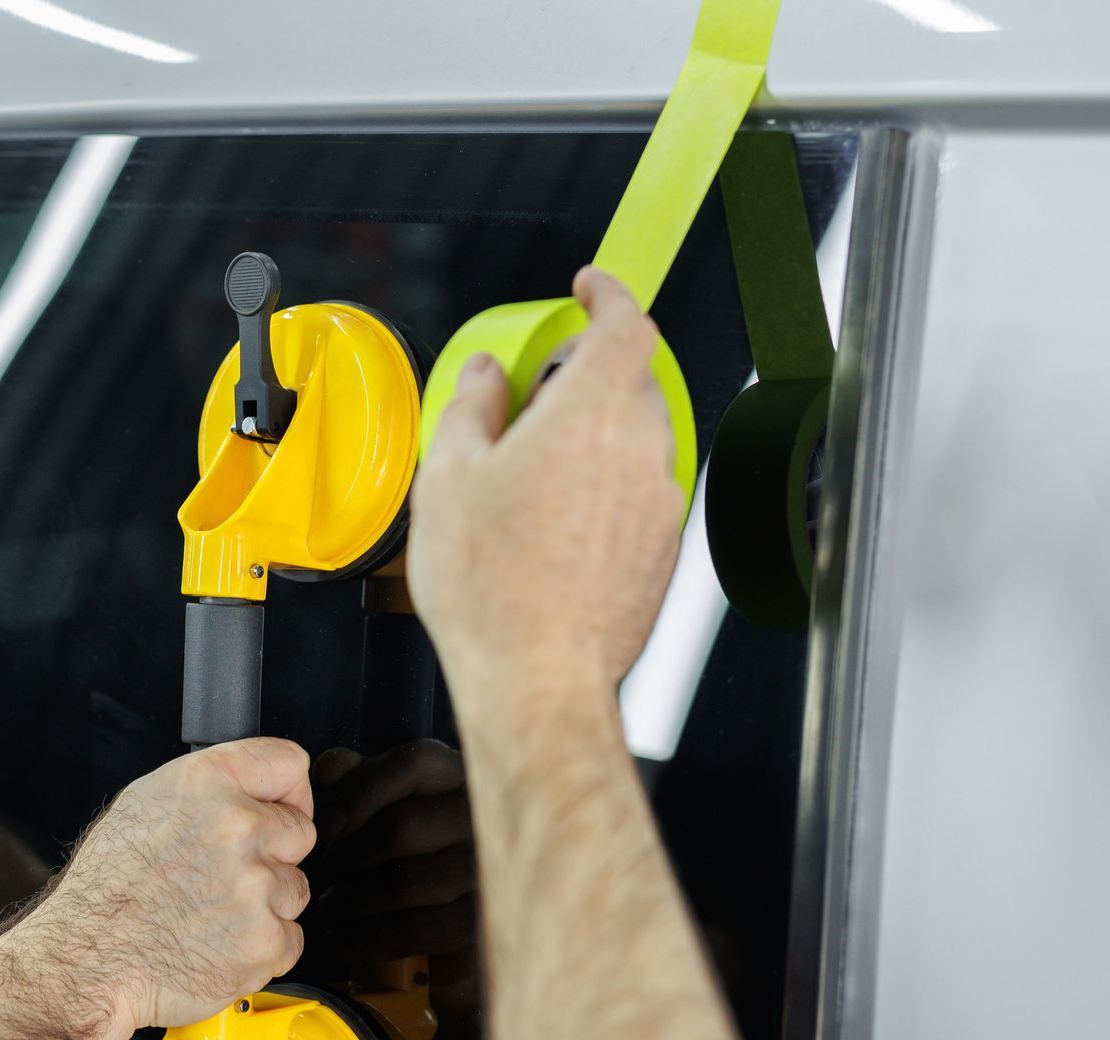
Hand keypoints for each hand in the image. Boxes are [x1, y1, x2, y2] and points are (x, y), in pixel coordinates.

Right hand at [30, 739, 315, 1030]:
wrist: (88, 960)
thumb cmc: (107, 890)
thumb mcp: (143, 805)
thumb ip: (208, 790)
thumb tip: (250, 791)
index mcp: (208, 783)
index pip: (289, 763)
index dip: (286, 791)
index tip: (278, 808)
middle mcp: (238, 827)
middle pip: (300, 831)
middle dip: (272, 854)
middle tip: (224, 876)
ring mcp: (257, 885)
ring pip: (295, 888)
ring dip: (266, 904)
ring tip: (211, 914)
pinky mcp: (266, 939)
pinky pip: (290, 938)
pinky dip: (262, 947)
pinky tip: (218, 943)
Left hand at [309, 741, 478, 1010]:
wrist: (466, 918)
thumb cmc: (414, 845)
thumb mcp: (389, 800)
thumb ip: (355, 777)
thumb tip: (327, 772)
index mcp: (462, 777)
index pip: (413, 764)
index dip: (359, 791)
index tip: (324, 825)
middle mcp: (484, 820)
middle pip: (401, 828)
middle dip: (348, 854)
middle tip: (327, 872)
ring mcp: (488, 874)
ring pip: (404, 883)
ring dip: (351, 898)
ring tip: (330, 905)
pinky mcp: (482, 927)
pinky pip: (415, 931)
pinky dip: (366, 938)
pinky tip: (341, 939)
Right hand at [408, 268, 682, 708]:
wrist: (537, 680)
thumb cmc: (493, 591)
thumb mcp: (449, 478)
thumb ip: (472, 407)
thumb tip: (488, 376)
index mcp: (589, 417)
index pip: (626, 324)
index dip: (609, 294)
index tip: (588, 289)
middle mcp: (639, 453)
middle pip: (633, 382)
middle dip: (590, 374)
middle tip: (537, 395)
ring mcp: (658, 504)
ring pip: (636, 441)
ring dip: (596, 436)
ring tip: (534, 474)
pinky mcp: (661, 551)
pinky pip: (637, 494)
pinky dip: (604, 488)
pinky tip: (553, 527)